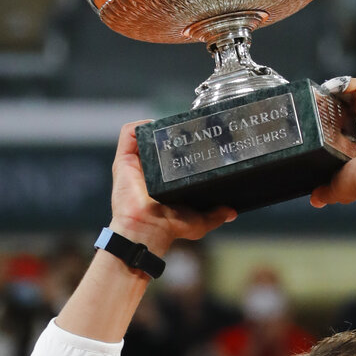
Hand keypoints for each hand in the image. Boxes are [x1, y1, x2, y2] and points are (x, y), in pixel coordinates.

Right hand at [110, 120, 235, 256]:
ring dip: (156, 127)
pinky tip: (154, 127)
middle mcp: (148, 170)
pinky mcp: (124, 160)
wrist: (147, 229)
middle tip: (187, 128)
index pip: (171, 156)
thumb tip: (232, 212)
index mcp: (162, 180)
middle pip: (159, 142)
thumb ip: (215, 215)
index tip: (197, 138)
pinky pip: (129, 134)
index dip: (182, 145)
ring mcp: (135, 163)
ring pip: (144, 135)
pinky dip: (140, 126)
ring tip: (172, 126)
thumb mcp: (198, 221)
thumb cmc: (167, 228)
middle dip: (172, 133)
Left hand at [310, 79, 355, 213]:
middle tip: (320, 99)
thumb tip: (315, 199)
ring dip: (342, 88)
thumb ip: (326, 189)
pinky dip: (347, 84)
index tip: (324, 112)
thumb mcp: (340, 185)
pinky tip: (331, 87)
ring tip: (324, 90)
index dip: (341, 113)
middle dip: (339, 99)